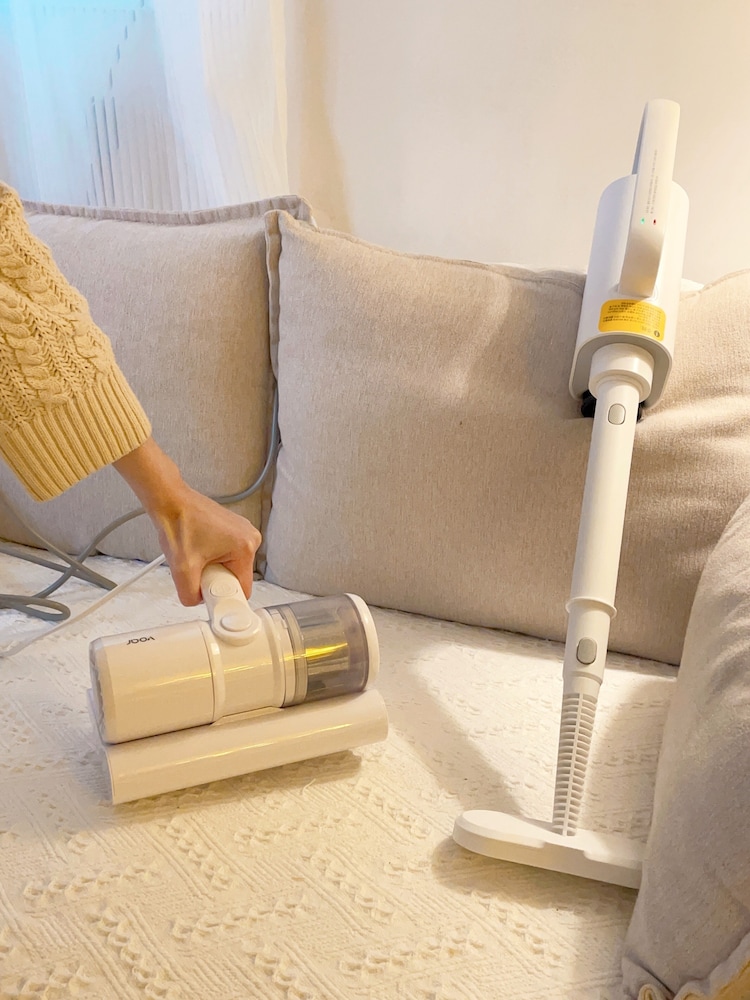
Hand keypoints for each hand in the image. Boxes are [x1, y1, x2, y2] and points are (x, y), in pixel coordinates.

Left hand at [113, 438, 260, 604]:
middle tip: (198, 569)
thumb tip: (198, 602)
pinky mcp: (234, 530)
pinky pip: (228, 556)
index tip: (209, 592)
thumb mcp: (181, 570)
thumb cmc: (178, 522)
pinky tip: (200, 550)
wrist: (169, 501)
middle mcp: (250, 537)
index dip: (224, 595)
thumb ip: (190, 596)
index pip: (243, 589)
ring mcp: (243, 532)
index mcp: (245, 546)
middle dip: (216, 580)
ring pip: (231, 567)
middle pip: (237, 578)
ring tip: (197, 555)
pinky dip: (214, 558)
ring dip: (214, 569)